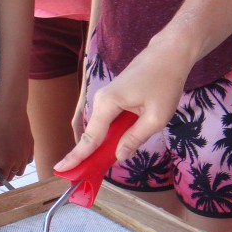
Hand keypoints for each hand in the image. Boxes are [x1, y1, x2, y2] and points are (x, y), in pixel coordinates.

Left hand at [0, 102, 33, 186]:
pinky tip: (15, 153)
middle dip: (3, 173)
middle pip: (12, 175)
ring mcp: (27, 153)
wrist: (12, 109)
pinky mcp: (31, 146)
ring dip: (13, 169)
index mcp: (7, 162)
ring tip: (5, 158)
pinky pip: (28, 160)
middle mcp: (20, 161)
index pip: (2, 179)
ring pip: (21, 169)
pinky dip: (22, 161)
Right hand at [56, 36, 188, 170]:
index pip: (90, 137)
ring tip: (100, 166)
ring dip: (101, 147)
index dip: (77, 156)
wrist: (169, 54)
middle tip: (83, 177)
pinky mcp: (114, 97)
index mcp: (108, 103)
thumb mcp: (157, 117)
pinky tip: (116, 147)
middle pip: (93, 135)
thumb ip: (136, 138)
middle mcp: (102, 100)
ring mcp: (106, 97)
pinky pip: (108, 121)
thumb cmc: (165, 82)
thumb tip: (119, 156)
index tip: (61, 170)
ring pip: (101, 129)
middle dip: (88, 156)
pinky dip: (109, 136)